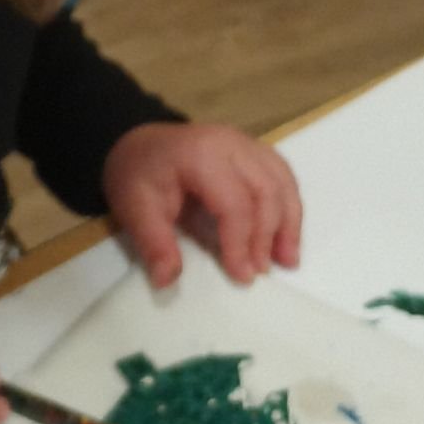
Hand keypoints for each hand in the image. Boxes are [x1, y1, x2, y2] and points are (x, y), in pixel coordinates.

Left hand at [103, 121, 302, 290]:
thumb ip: (153, 244)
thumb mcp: (133, 208)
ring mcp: (246, 143)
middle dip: (268, 235)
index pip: (234, 201)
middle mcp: (231, 143)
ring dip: (289, 223)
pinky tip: (286, 235)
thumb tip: (167, 280)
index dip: (241, 241)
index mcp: (200, 154)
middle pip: (266, 190)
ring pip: (282, 181)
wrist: (138, 143)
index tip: (242, 276)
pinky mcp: (253, 150)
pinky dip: (289, 207)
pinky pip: (282, 176)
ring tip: (288, 260)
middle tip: (263, 270)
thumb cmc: (137, 175)